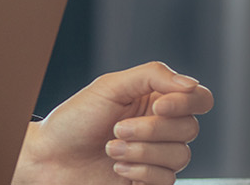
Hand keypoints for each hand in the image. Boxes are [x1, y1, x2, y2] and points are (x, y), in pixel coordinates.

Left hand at [13, 62, 213, 184]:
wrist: (50, 158)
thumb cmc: (75, 118)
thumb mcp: (110, 86)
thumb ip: (152, 76)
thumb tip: (190, 84)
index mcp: (156, 99)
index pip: (199, 99)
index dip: (186, 103)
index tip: (157, 107)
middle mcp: (162, 126)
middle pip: (190, 129)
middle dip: (151, 130)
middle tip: (116, 129)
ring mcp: (157, 155)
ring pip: (180, 156)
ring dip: (141, 152)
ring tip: (110, 149)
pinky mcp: (150, 180)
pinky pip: (168, 179)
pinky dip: (141, 172)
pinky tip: (116, 167)